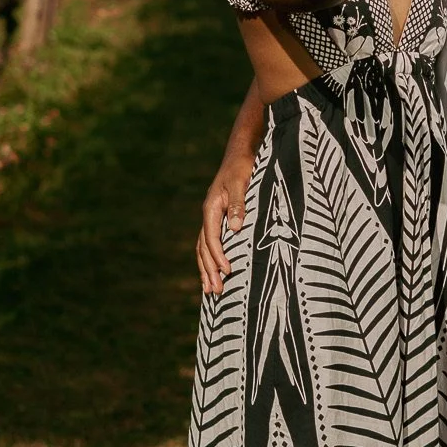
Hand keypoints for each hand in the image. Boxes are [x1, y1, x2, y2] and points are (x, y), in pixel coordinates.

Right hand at [197, 149, 254, 294]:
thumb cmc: (242, 167)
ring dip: (206, 269)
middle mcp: (209, 215)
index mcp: (212, 208)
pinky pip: (210, 243)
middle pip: (204, 248)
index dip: (218, 256)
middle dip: (208, 271)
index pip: (212, 238)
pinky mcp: (219, 219)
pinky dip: (211, 259)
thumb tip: (236, 229)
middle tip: (214, 292)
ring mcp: (212, 218)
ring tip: (210, 290)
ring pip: (204, 248)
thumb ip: (239, 205)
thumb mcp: (242, 183)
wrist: (240, 154)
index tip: (227, 271)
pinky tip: (215, 271)